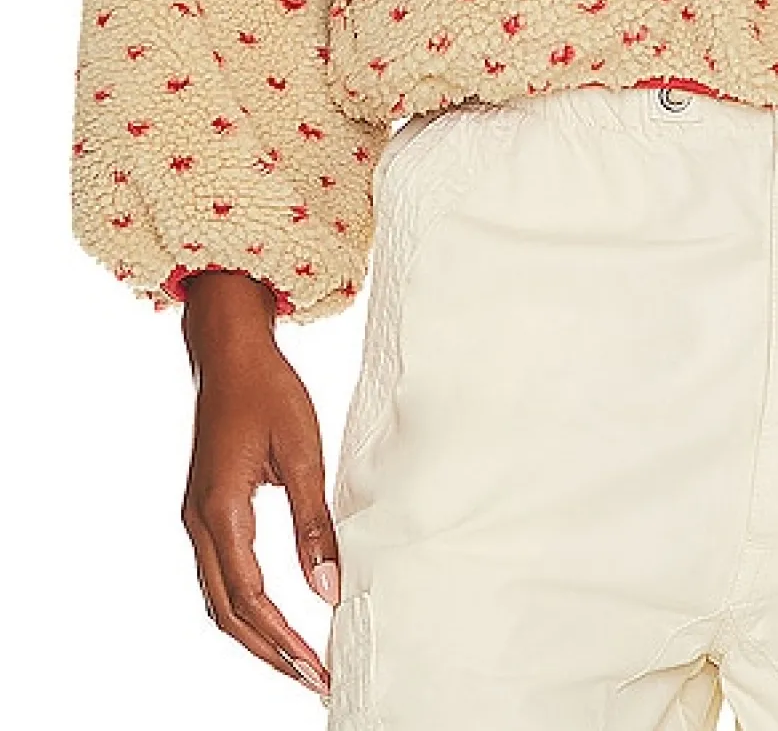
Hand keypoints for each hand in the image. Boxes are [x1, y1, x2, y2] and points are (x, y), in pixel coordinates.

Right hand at [179, 271, 340, 700]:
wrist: (230, 350)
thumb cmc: (269, 390)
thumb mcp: (304, 451)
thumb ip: (313, 523)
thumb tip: (328, 590)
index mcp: (221, 512)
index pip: (251, 599)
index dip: (283, 641)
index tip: (317, 669)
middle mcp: (199, 522)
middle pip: (229, 612)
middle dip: (270, 652)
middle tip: (313, 680)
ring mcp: (196, 517)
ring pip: (219, 598)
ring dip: (255, 635)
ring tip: (296, 661)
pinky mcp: (204, 508)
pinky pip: (219, 575)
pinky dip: (244, 607)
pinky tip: (272, 618)